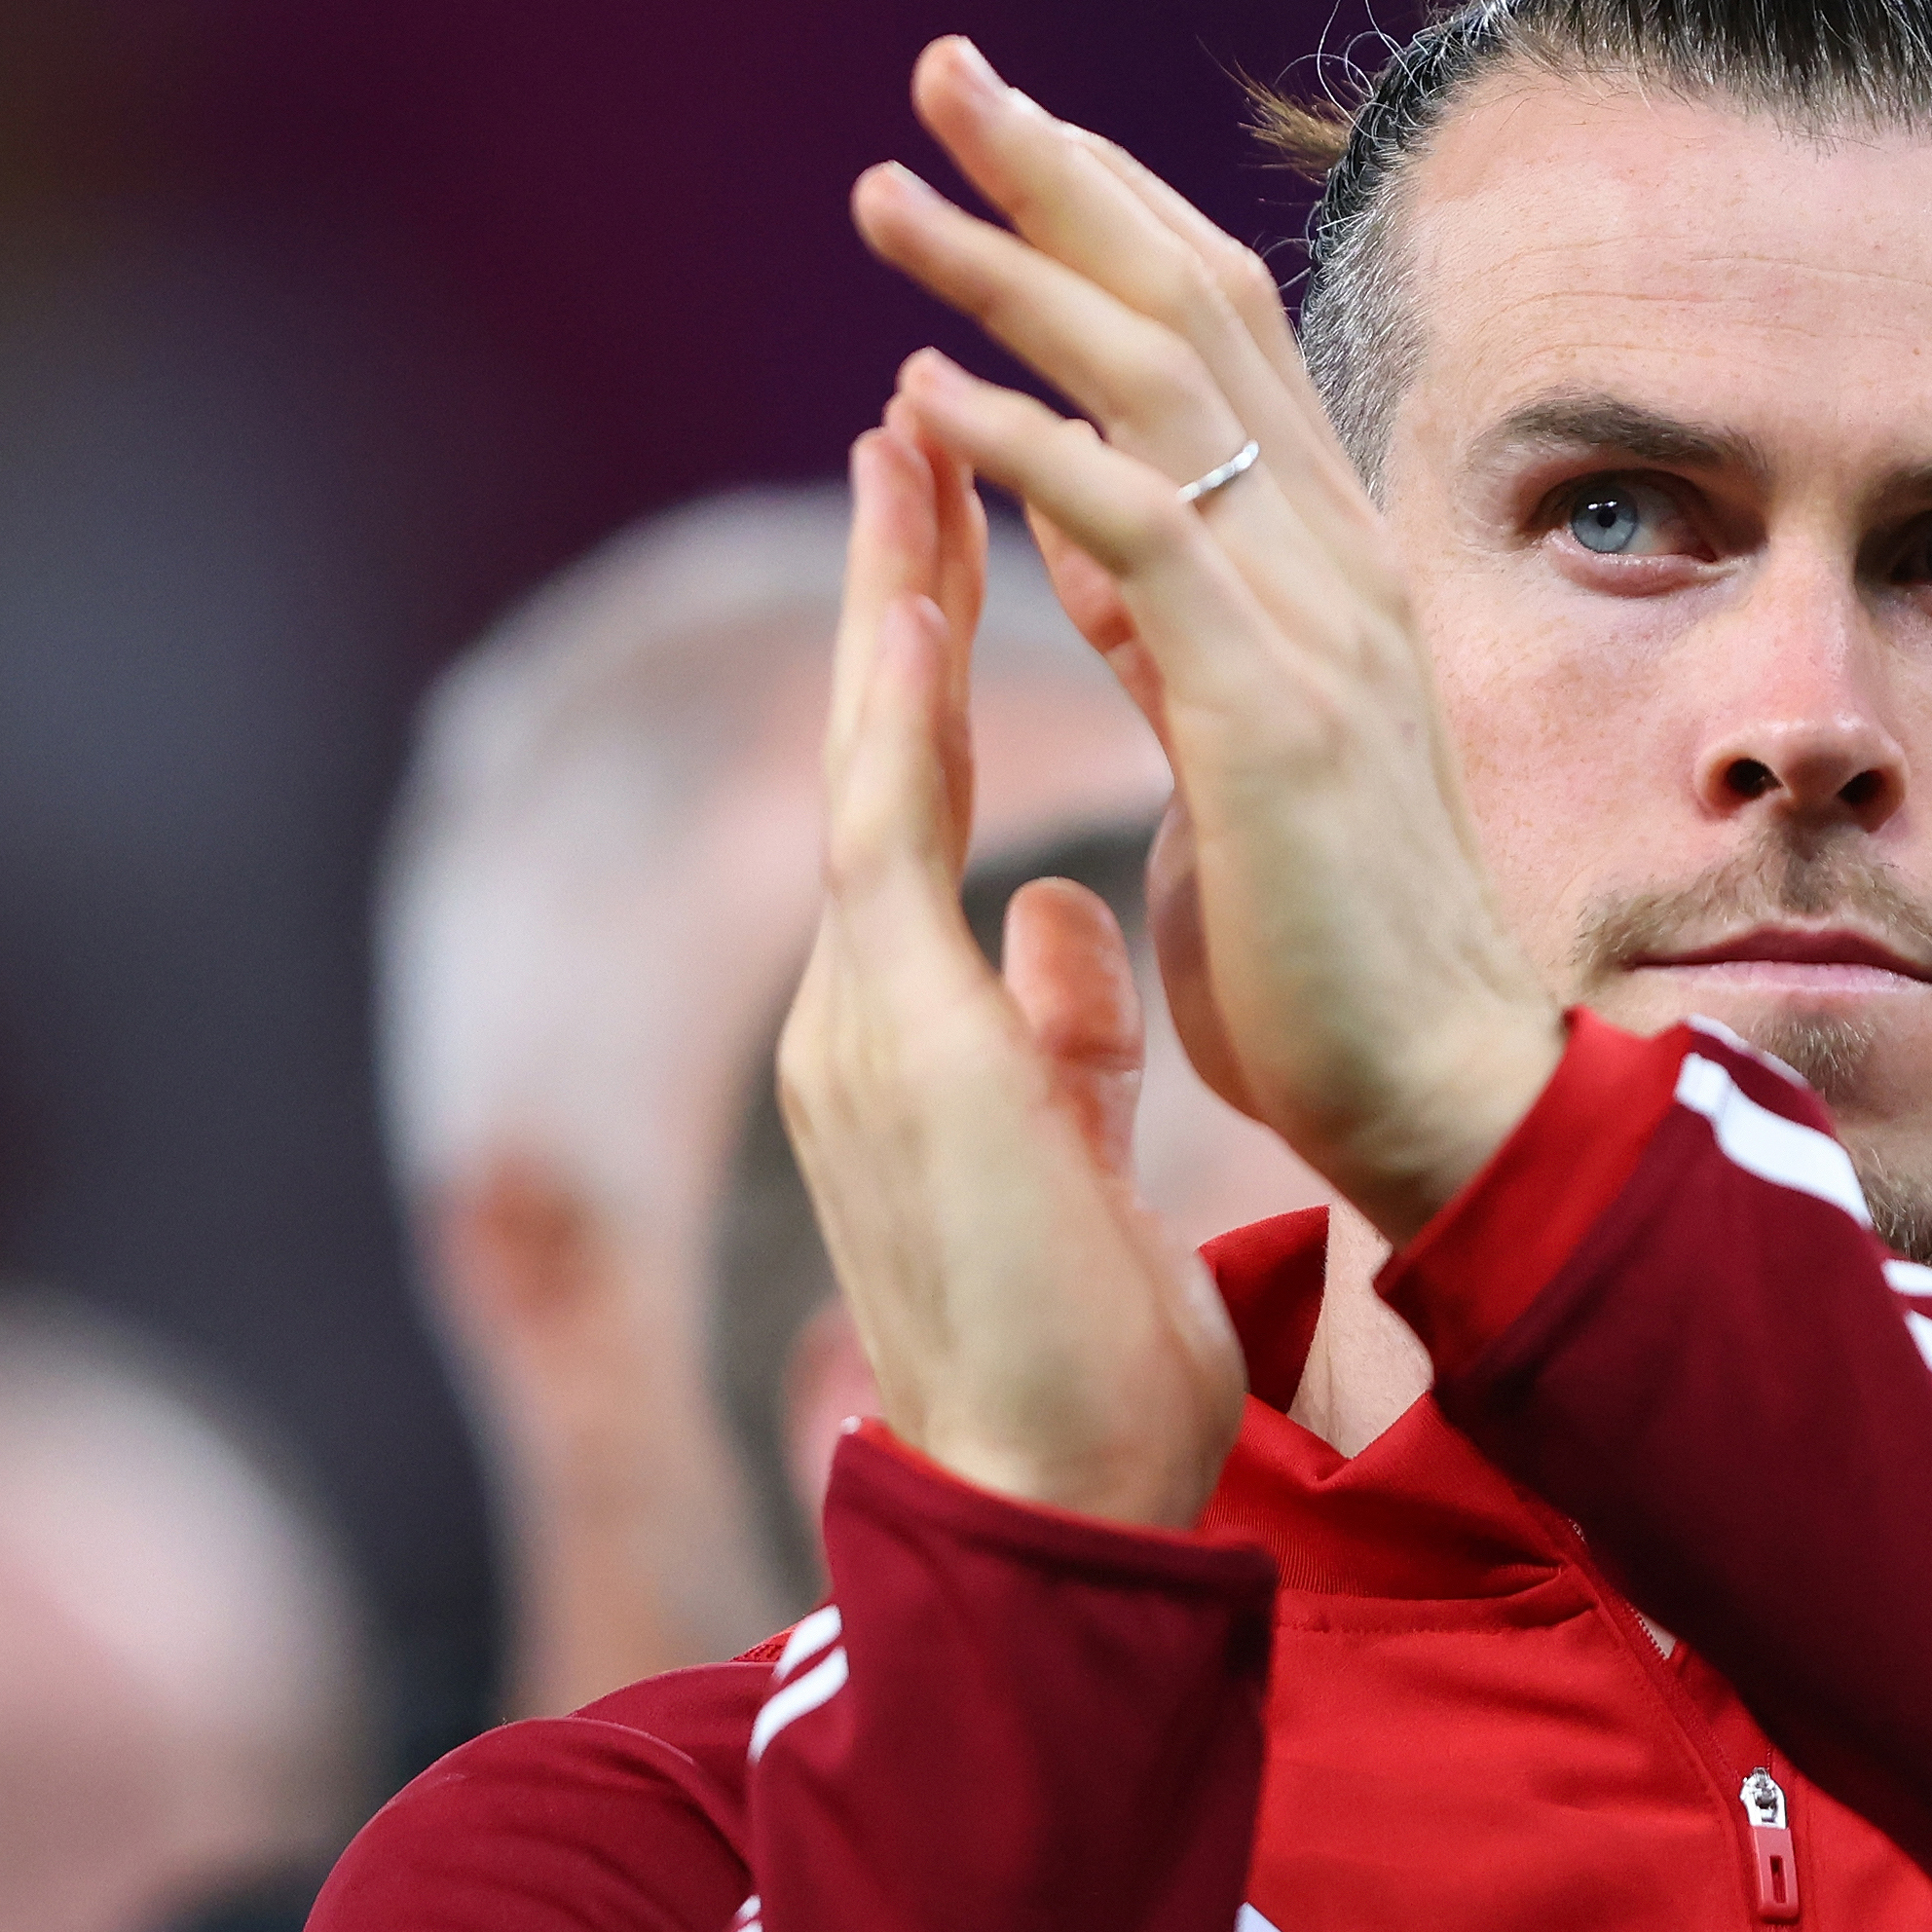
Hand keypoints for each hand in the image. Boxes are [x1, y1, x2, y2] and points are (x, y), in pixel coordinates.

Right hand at [773, 417, 1244, 1526]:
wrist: (1047, 1505)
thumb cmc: (1072, 1358)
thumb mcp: (1072, 1152)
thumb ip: (1054, 1030)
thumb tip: (1065, 926)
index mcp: (906, 1040)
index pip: (911, 815)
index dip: (920, 675)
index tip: (946, 538)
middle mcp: (859, 1017)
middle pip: (866, 759)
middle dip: (885, 593)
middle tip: (904, 426)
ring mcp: (859, 1032)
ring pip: (862, 773)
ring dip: (881, 611)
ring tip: (906, 449)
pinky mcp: (895, 1055)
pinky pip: (889, 851)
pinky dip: (892, 721)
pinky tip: (912, 606)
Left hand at [849, 38, 1560, 1238]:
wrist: (1446, 1098)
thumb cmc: (1330, 966)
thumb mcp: (1221, 746)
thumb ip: (1157, 622)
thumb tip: (1053, 514)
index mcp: (1320, 572)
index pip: (1216, 339)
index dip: (1110, 220)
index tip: (1005, 138)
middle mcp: (1331, 563)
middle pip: (1192, 305)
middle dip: (1062, 176)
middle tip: (944, 70)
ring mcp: (1312, 625)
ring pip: (1158, 384)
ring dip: (1013, 275)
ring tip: (889, 197)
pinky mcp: (1273, 706)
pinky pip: (1139, 529)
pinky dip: (1027, 447)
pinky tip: (927, 394)